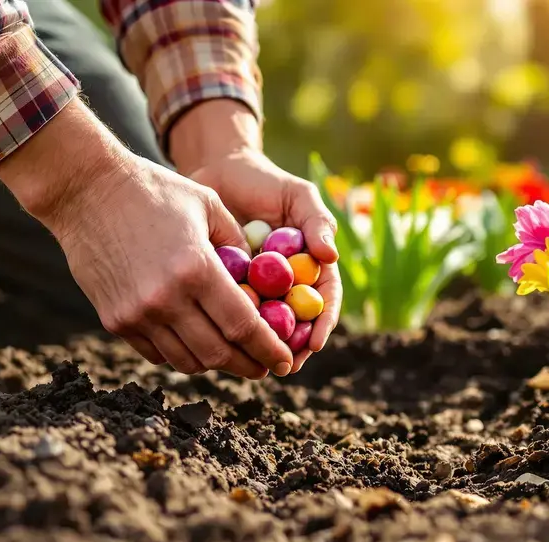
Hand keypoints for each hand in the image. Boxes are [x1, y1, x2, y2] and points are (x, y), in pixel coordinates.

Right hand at [0, 100, 293, 378]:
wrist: (86, 190)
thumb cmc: (155, 190)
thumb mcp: (209, 205)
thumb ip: (239, 245)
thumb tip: (263, 281)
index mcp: (197, 269)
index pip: (244, 326)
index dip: (269, 349)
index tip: (285, 360)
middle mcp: (167, 299)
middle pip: (218, 353)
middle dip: (248, 365)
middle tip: (264, 367)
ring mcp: (137, 314)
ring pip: (187, 360)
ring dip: (215, 363)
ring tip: (232, 356)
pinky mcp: (115, 320)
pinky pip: (157, 353)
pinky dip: (181, 354)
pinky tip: (195, 343)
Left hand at [171, 101, 342, 373]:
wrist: (217, 171)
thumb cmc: (265, 181)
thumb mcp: (297, 195)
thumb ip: (317, 221)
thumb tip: (331, 255)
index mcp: (309, 267)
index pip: (323, 302)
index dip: (320, 325)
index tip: (312, 342)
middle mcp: (284, 284)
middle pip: (294, 324)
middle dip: (291, 348)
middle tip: (284, 364)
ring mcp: (254, 289)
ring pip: (260, 326)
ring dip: (259, 346)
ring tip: (254, 362)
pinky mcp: (223, 288)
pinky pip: (227, 313)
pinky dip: (226, 327)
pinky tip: (219, 340)